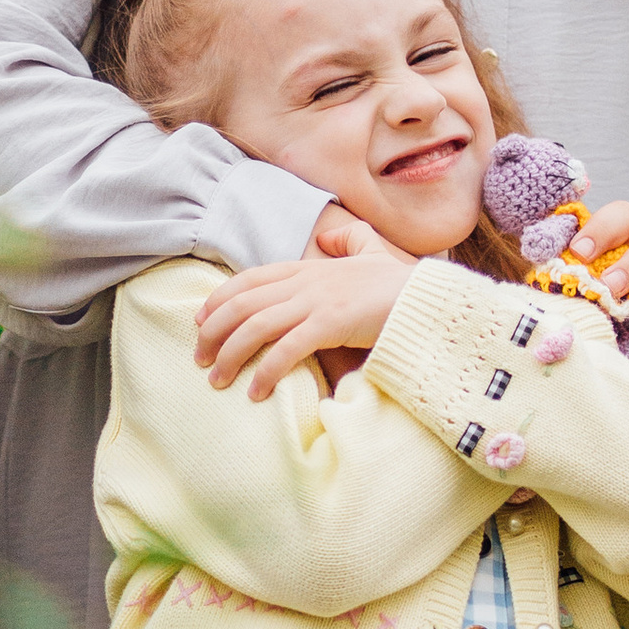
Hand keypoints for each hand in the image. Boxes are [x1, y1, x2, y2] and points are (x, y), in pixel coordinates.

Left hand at [196, 235, 413, 400]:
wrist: (428, 301)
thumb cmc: (400, 285)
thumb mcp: (373, 253)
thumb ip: (350, 241)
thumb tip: (327, 236)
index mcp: (308, 267)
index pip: (249, 280)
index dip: (218, 300)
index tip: (200, 323)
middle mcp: (306, 282)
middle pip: (242, 305)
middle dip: (213, 333)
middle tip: (200, 360)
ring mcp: (317, 302)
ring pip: (255, 327)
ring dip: (230, 356)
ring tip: (217, 381)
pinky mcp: (331, 324)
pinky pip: (286, 349)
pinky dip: (265, 371)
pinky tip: (256, 392)